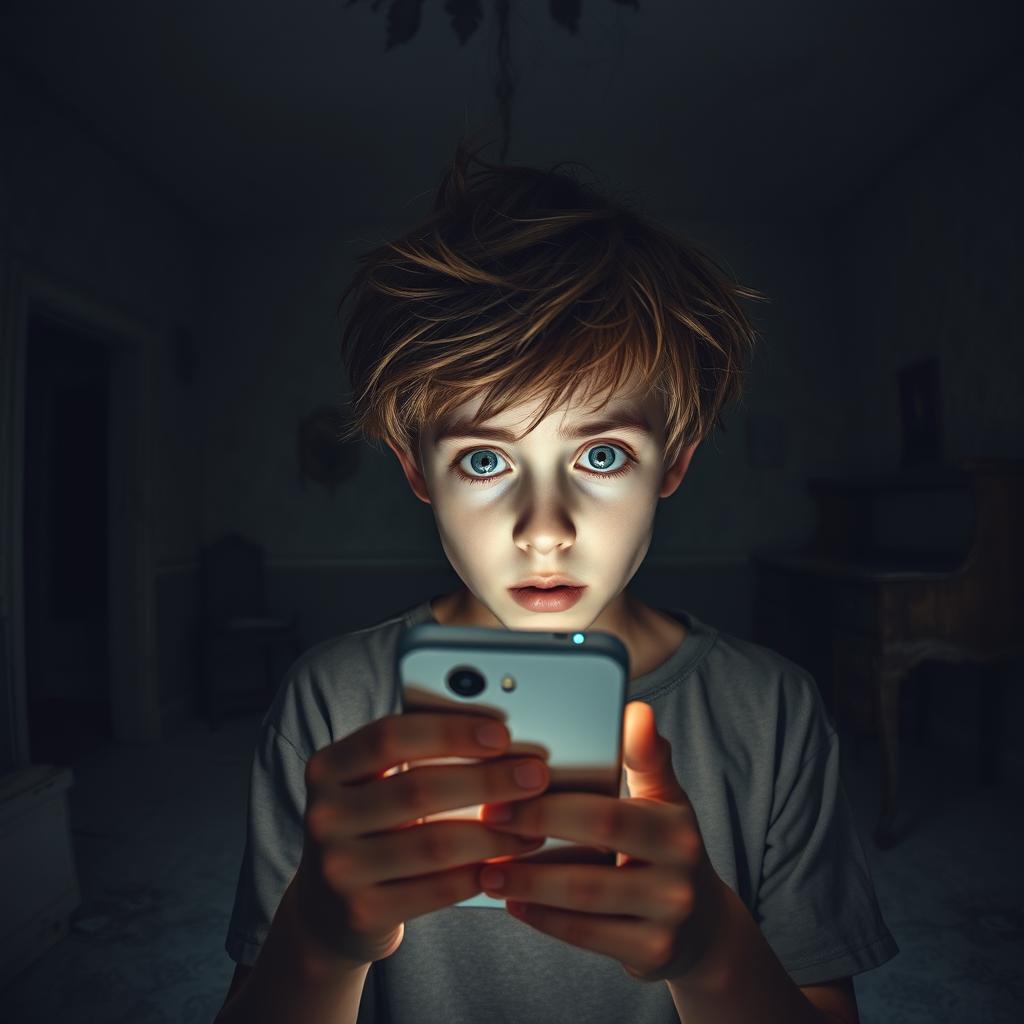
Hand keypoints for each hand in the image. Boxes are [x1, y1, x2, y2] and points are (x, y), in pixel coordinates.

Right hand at [292, 712, 550, 967]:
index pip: (390, 736)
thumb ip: (417, 753)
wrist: (329, 910)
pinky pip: (438, 889)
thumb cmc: (372, 827)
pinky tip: (508, 862)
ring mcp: (338, 868)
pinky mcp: (362, 913)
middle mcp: (323, 816)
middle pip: (418, 788)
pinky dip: (480, 872)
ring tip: (534, 825)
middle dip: (488, 780)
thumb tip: (498, 733)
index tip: (502, 733)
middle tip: (535, 776)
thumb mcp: (374, 784)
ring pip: (435, 842)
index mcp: (327, 768)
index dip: (450, 731)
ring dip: (496, 833)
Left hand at [477, 700, 729, 983]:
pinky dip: (543, 919)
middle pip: (592, 853)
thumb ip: (646, 756)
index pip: (605, 811)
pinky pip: (586, 936)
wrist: (703, 927)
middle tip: (486, 825)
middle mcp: (678, 872)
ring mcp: (667, 918)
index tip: (504, 792)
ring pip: (583, 899)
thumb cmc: (665, 847)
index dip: (551, 805)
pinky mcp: (652, 954)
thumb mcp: (665, 799)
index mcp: (674, 825)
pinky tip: (513, 902)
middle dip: (531, 839)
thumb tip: (636, 710)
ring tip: (486, 870)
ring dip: (528, 884)